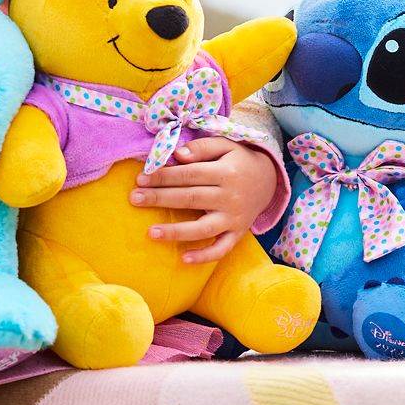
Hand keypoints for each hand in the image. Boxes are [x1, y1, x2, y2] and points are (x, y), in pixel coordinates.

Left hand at [128, 137, 277, 264]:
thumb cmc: (238, 160)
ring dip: (176, 231)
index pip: (189, 174)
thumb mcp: (224, 145)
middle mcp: (230, 197)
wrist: (269, 180)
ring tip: (150, 233)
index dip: (164, 176)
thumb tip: (176, 155)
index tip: (141, 178)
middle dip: (160, 199)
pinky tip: (183, 259)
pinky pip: (222, 249)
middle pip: (190, 198)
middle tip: (134, 199)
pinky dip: (205, 256)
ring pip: (203, 228)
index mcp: (225, 172)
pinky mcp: (238, 234)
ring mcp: (234, 218)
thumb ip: (200, 148)